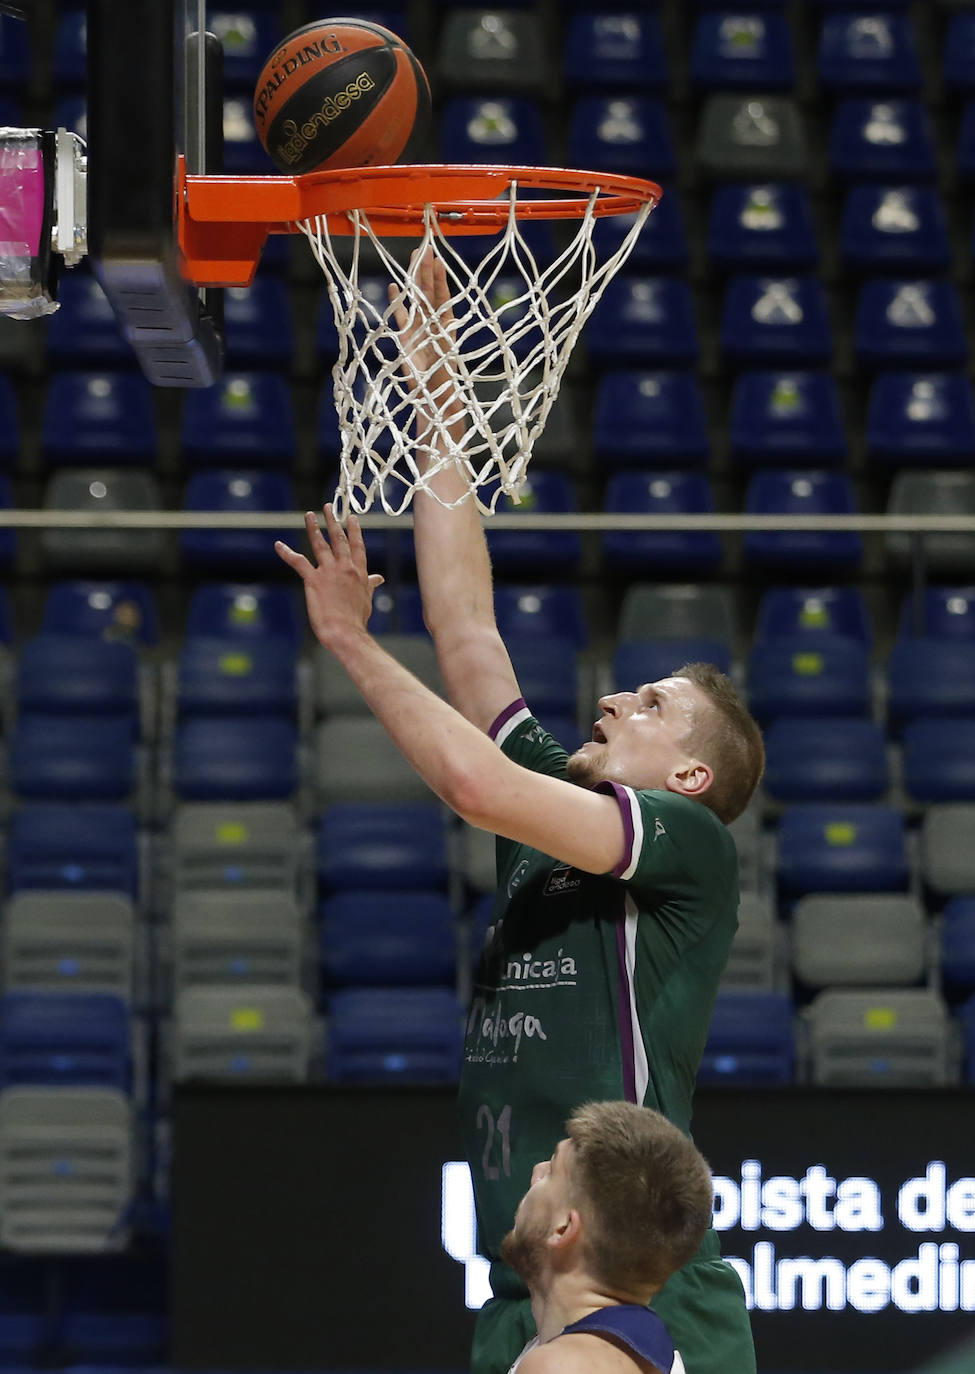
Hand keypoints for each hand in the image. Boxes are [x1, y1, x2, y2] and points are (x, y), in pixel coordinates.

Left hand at [274, 505, 383, 648]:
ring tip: (309, 515)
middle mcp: (345, 568)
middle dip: (333, 521)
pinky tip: (278, 545)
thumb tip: (379, 578)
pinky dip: (287, 553)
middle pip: (339, 539)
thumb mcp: (367, 599)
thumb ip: (369, 584)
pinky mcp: (313, 580)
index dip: (354, 530)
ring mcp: (329, 572)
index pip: (357, 546)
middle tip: (328, 507)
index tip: (351, 518)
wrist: (346, 632)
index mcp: (359, 572)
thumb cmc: (357, 619)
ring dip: (314, 528)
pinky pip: (298, 562)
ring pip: (320, 544)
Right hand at [388, 246, 458, 410]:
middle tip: (424, 247)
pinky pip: (400, 316)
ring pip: (415, 300)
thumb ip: (442, 361)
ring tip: (413, 258)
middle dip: (426, 271)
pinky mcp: (405, 339)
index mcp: (445, 329)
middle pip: (428, 293)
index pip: (442, 299)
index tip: (438, 260)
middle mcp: (432, 326)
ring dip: (413, 280)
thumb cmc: (443, 388)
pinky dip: (397, 302)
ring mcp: (418, 331)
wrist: (432, 402)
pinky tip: (394, 286)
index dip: (440, 280)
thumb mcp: (445, 372)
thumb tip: (445, 341)